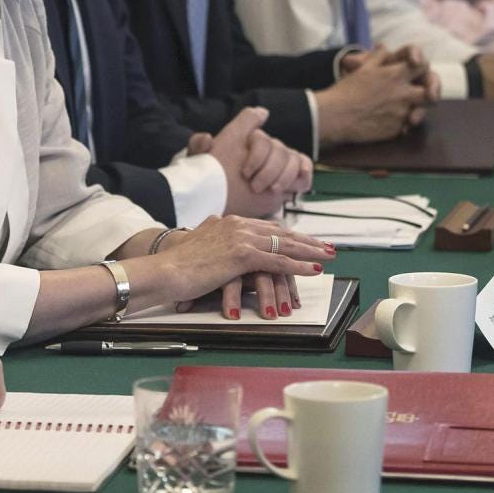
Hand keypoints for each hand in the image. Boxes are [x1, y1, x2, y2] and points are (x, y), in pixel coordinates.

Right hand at [154, 215, 333, 312]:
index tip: (306, 240)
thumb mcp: (198, 244)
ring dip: (311, 251)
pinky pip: (278, 260)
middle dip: (307, 240)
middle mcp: (237, 225)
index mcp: (228, 222)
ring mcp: (240, 238)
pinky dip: (300, 265)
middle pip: (281, 232)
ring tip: (330, 256)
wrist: (163, 270)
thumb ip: (212, 237)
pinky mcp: (242, 255)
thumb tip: (213, 233)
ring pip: (285, 244)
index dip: (290, 234)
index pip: (267, 227)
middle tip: (328, 246)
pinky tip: (314, 269)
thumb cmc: (176, 264)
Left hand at [204, 107, 311, 217]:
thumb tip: (209, 137)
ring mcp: (279, 157)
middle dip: (268, 168)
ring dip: (284, 175)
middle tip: (254, 185)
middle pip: (277, 147)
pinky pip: (304, 165)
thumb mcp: (199, 161)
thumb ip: (198, 147)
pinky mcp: (290, 173)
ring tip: (271, 189)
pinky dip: (304, 173)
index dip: (255, 150)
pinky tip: (298, 185)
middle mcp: (265, 144)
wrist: (222, 196)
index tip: (245, 171)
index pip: (254, 126)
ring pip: (292, 158)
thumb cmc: (211, 176)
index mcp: (244, 136)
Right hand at [315, 45, 429, 144]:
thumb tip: (384, 47)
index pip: (423, 66)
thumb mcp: (362, 69)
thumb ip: (378, 57)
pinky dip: (399, 124)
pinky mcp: (396, 130)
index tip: (415, 69)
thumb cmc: (346, 90)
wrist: (335, 117)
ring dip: (414, 110)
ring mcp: (401, 114)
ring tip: (401, 110)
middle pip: (431, 93)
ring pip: (419, 111)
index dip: (422, 66)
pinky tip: (387, 121)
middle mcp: (403, 94)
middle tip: (423, 94)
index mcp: (395, 75)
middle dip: (429, 93)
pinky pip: (405, 127)